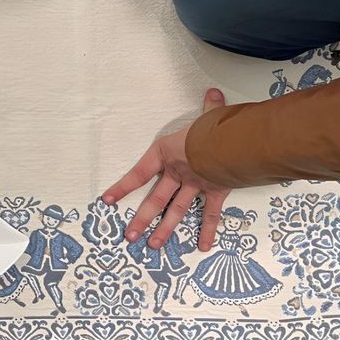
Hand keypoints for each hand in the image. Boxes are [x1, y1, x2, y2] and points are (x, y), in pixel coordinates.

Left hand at [103, 88, 230, 252]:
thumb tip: (213, 93)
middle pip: (155, 200)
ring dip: (165, 230)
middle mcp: (178, 172)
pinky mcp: (216, 192)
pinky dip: (207, 231)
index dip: (122, 187)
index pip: (138, 173)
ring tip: (153, 246)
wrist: (233, 143)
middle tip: (129, 236)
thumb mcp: (206, 116)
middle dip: (142, 219)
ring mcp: (196, 185)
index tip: (107, 200)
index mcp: (166, 153)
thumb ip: (208, 107)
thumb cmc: (213, 127)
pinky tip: (202, 247)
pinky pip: (210, 215)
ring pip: (176, 211)